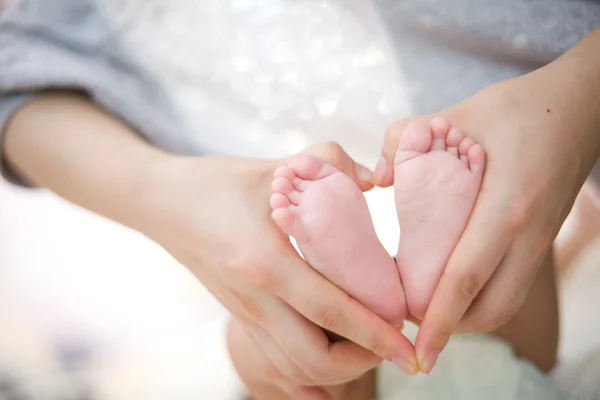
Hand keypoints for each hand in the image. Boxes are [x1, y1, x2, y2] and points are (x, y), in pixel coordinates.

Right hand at [3, 94, 415, 387]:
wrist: (161, 203)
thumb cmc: (217, 183)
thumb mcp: (274, 167)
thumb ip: (330, 161)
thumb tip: (376, 179)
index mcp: (266, 261)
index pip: (332, 310)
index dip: (377, 334)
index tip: (412, 347)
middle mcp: (254, 298)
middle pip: (315, 360)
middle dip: (363, 360)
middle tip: (392, 341)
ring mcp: (243, 313)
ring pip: (295, 370)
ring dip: (338, 367)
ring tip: (368, 345)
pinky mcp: (239, 317)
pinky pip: (276, 362)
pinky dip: (307, 373)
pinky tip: (330, 365)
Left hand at [373, 35, 599, 372]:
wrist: (579, 109)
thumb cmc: (519, 108)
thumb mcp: (457, 113)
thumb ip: (405, 139)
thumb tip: (378, 179)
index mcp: (506, 205)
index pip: (465, 278)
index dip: (437, 320)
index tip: (415, 349)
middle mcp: (528, 234)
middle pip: (489, 309)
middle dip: (448, 328)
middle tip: (407, 324)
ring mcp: (540, 242)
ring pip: (504, 304)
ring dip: (465, 318)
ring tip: (426, 311)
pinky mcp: (541, 242)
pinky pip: (512, 287)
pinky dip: (481, 300)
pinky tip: (452, 287)